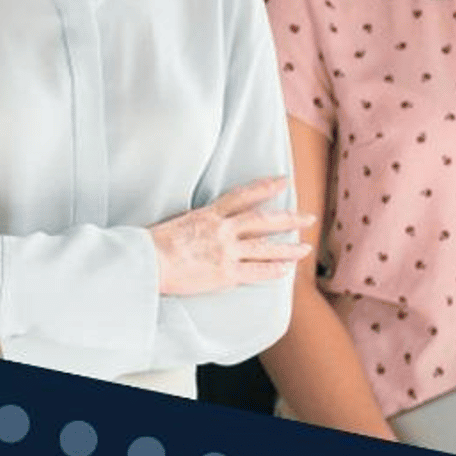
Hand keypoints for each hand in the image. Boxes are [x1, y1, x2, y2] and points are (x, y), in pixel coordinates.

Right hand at [149, 175, 312, 295]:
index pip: (243, 195)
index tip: (283, 181)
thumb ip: (200, 222)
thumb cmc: (155, 243)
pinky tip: (287, 270)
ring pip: (266, 247)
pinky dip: (273, 270)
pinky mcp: (225, 273)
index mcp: (209, 214)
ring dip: (289, 248)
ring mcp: (225, 252)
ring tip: (306, 248)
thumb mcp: (179, 222)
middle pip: (263, 221)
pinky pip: (256, 271)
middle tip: (308, 217)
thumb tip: (210, 223)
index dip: (265, 187)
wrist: (147, 262)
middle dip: (289, 218)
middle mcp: (222, 230)